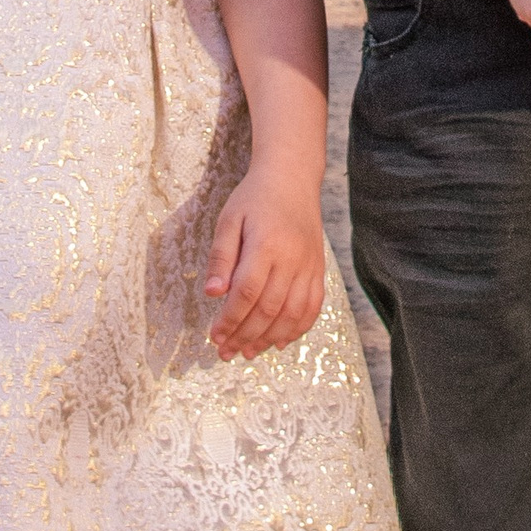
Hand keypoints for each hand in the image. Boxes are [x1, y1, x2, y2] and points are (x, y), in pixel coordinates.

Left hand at [203, 169, 327, 358]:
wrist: (293, 178)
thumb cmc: (254, 198)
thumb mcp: (228, 220)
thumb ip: (220, 257)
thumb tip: (211, 293)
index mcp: (266, 245)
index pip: (247, 293)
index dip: (230, 319)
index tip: (214, 336)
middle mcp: (292, 258)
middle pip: (269, 309)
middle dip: (245, 335)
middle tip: (225, 352)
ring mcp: (309, 265)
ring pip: (293, 314)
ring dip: (269, 338)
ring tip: (248, 352)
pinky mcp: (319, 269)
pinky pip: (313, 307)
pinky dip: (297, 329)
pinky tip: (279, 342)